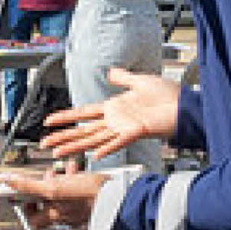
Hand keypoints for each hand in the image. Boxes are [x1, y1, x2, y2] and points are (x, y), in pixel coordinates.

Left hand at [0, 164, 108, 229]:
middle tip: (44, 177)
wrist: (119, 198)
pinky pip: (78, 190)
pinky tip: (76, 169)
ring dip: (59, 181)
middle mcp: (66, 215)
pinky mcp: (90, 201)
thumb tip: (7, 181)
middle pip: (47, 203)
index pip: (32, 219)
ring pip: (63, 195)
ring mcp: (79, 209)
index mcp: (55, 215)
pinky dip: (74, 178)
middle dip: (43, 188)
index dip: (24, 207)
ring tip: (60, 170)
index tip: (21, 195)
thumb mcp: (54, 188)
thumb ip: (29, 186)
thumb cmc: (89, 197)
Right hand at [37, 69, 179, 161]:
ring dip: (75, 146)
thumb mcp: (140, 81)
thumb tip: (109, 72)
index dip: (66, 117)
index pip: (84, 113)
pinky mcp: (136, 133)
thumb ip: (123, 78)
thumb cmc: (168, 95)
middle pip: (84, 130)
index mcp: (114, 109)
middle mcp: (116, 121)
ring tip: (58, 153)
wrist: (186, 106)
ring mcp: (124, 129)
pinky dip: (106, 149)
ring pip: (94, 139)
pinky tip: (93, 156)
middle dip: (63, 137)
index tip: (48, 121)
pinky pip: (118, 142)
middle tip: (44, 144)